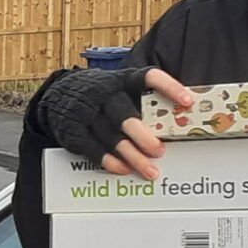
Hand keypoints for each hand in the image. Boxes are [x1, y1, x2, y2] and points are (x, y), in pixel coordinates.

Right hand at [42, 66, 195, 182]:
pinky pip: (93, 149)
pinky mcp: (75, 130)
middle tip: (159, 151)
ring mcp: (88, 113)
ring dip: (132, 157)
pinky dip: (110, 161)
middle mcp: (105, 94)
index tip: (188, 102)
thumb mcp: (121, 87)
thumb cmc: (103, 94)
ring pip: (111, 138)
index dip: (170, 88)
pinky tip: (124, 169)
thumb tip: (179, 122)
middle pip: (124, 115)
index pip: (149, 77)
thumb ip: (144, 101)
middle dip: (143, 136)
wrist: (59, 93)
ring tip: (149, 170)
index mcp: (123, 80)